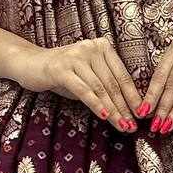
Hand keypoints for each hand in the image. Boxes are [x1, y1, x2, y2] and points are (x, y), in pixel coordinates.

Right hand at [16, 33, 143, 127]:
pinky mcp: (62, 68)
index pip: (122, 75)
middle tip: (132, 126)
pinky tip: (104, 116)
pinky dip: (95, 104)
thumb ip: (105, 86)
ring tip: (121, 126)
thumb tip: (127, 110)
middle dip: (124, 108)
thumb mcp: (88, 76)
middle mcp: (91, 48)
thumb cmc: (63, 73)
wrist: (31, 64)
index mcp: (102, 46)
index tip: (141, 114)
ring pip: (100, 89)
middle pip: (112, 84)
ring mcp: (76, 56)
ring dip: (113, 111)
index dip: (133, 97)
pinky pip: (83, 90)